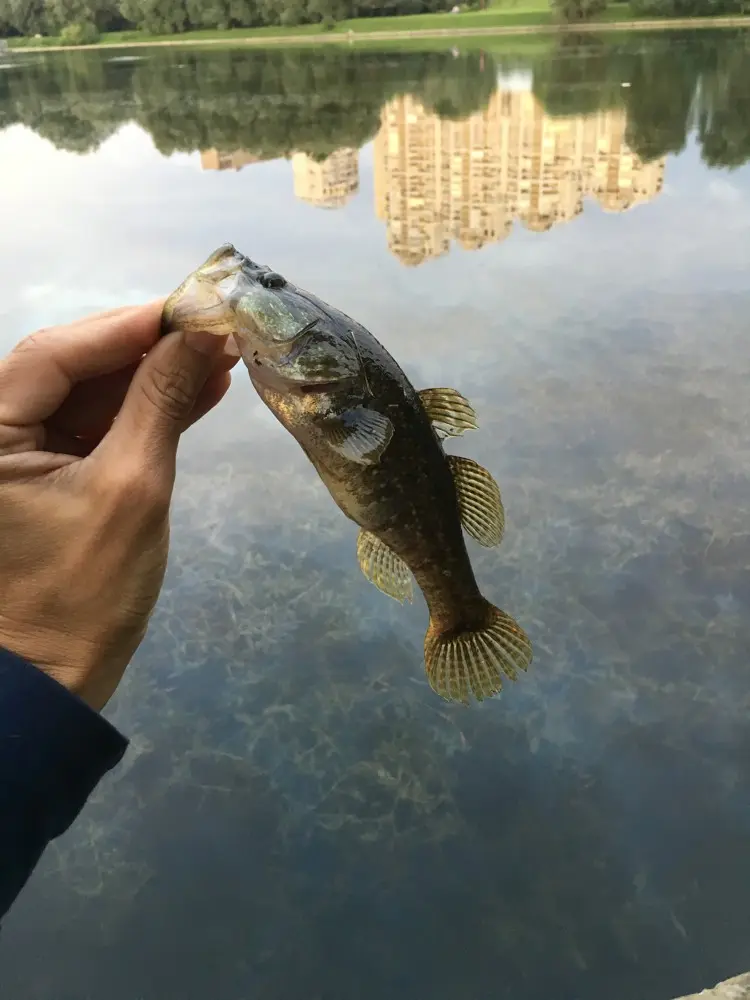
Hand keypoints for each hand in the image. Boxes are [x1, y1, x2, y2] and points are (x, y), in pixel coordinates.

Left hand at [0, 302, 238, 710]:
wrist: (56, 677)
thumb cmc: (85, 591)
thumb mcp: (132, 488)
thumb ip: (160, 402)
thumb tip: (202, 334)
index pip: (52, 354)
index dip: (125, 326)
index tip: (192, 308)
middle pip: (71, 367)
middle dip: (146, 349)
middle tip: (214, 330)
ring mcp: (20, 454)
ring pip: (90, 395)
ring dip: (154, 378)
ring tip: (221, 358)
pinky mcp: (51, 475)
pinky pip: (99, 428)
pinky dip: (146, 413)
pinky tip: (201, 391)